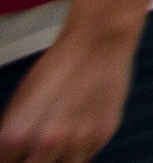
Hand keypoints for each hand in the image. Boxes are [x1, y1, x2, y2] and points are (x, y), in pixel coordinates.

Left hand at [0, 22, 134, 162]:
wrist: (98, 42)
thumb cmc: (56, 65)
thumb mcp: (20, 101)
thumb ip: (11, 134)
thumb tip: (11, 152)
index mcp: (16, 134)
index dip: (10, 158)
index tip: (16, 153)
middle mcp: (46, 143)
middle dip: (30, 160)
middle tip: (35, 151)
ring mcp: (77, 142)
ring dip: (55, 160)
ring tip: (54, 148)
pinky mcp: (102, 136)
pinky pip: (84, 158)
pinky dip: (77, 152)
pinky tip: (75, 136)